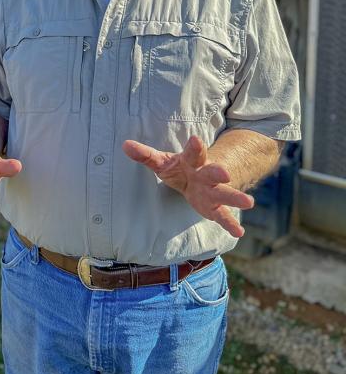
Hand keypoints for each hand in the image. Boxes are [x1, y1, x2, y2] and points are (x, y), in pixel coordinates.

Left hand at [122, 135, 254, 237]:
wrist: (202, 175)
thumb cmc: (179, 167)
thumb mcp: (162, 161)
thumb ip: (145, 155)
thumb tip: (125, 145)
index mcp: (192, 161)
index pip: (193, 153)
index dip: (195, 147)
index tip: (196, 140)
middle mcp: (206, 175)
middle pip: (213, 172)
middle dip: (219, 172)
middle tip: (225, 173)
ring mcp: (212, 191)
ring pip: (225, 193)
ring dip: (235, 197)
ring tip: (249, 203)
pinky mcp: (214, 207)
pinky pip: (223, 215)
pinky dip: (231, 224)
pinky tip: (239, 233)